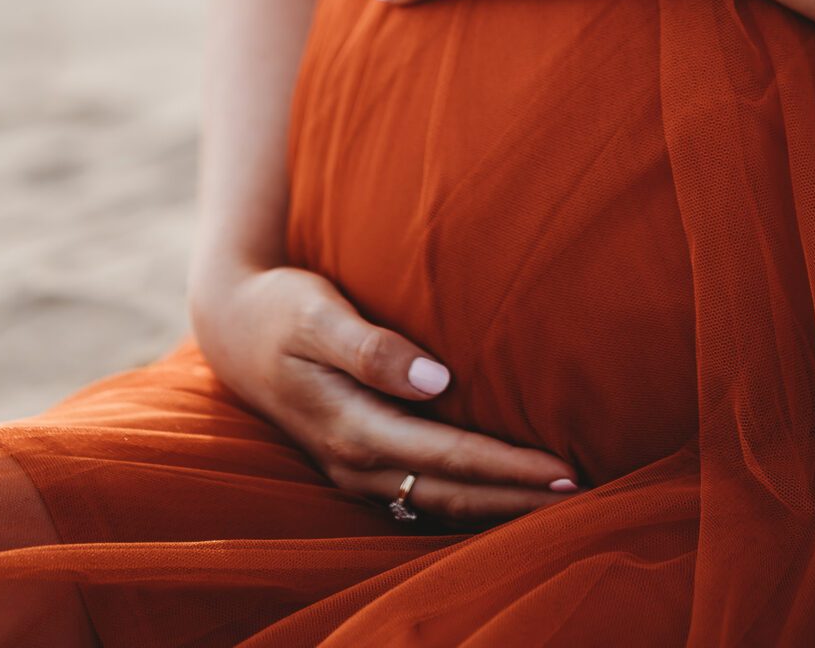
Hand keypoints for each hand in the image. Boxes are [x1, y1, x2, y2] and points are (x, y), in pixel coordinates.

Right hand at [187, 257, 582, 525]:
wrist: (231, 325)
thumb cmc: (282, 308)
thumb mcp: (318, 315)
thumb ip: (373, 349)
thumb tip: (437, 381)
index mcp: (351, 426)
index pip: (447, 458)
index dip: (507, 467)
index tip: (563, 471)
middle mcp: (355, 461)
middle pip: (449, 494)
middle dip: (515, 500)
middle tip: (583, 499)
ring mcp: (354, 468)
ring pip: (435, 504)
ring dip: (495, 507)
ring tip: (554, 507)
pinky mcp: (358, 459)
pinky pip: (418, 495)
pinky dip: (463, 501)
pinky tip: (499, 498)